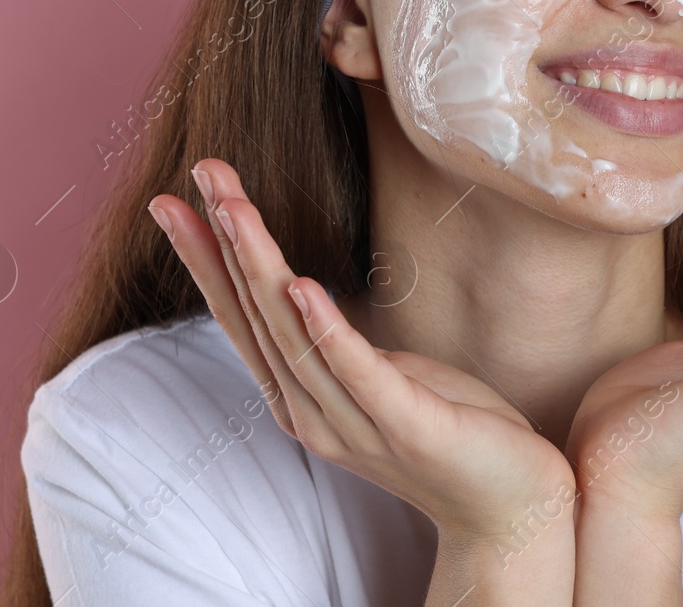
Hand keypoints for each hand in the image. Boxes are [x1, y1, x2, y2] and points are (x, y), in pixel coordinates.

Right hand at [147, 159, 576, 540]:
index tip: (172, 200)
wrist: (510, 506)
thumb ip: (334, 344)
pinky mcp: (408, 427)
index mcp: (303, 396)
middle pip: (256, 316)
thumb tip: (301, 291)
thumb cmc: (450, 427)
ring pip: (293, 335)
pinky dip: (326, 331)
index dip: (206, 258)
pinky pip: (358, 374)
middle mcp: (314, 413)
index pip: (242, 318)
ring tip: (236, 209)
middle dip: (224, 242)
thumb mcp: (379, 374)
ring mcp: (357, 424)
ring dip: (261, 266)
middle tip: (202, 175)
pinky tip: (302, 286)